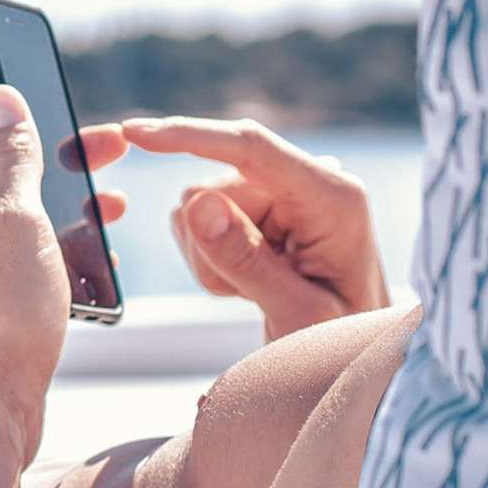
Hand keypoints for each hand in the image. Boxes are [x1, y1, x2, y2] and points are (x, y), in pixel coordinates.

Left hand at [0, 86, 127, 458]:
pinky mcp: (1, 300)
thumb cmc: (3, 317)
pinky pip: (41, 259)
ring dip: (75, 207)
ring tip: (114, 208)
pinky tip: (100, 264)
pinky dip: (72, 252)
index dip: (43, 114)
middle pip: (21, 172)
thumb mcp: (16, 223)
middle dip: (69, 159)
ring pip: (35, 217)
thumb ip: (12, 160)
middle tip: (115, 153)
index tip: (89, 117)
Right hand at [120, 117, 387, 342]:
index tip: (134, 133)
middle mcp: (307, 180)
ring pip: (196, 205)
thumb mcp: (298, 314)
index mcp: (332, 196)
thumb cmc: (340, 342)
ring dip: (210, 259)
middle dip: (210, 247)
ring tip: (254, 292)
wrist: (353, 354)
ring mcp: (281, 189)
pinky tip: (246, 280)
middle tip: (246, 296)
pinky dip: (210, 258)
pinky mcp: (259, 203)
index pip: (251, 147)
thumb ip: (246, 260)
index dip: (190, 136)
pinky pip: (197, 217)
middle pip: (212, 188)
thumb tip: (195, 204)